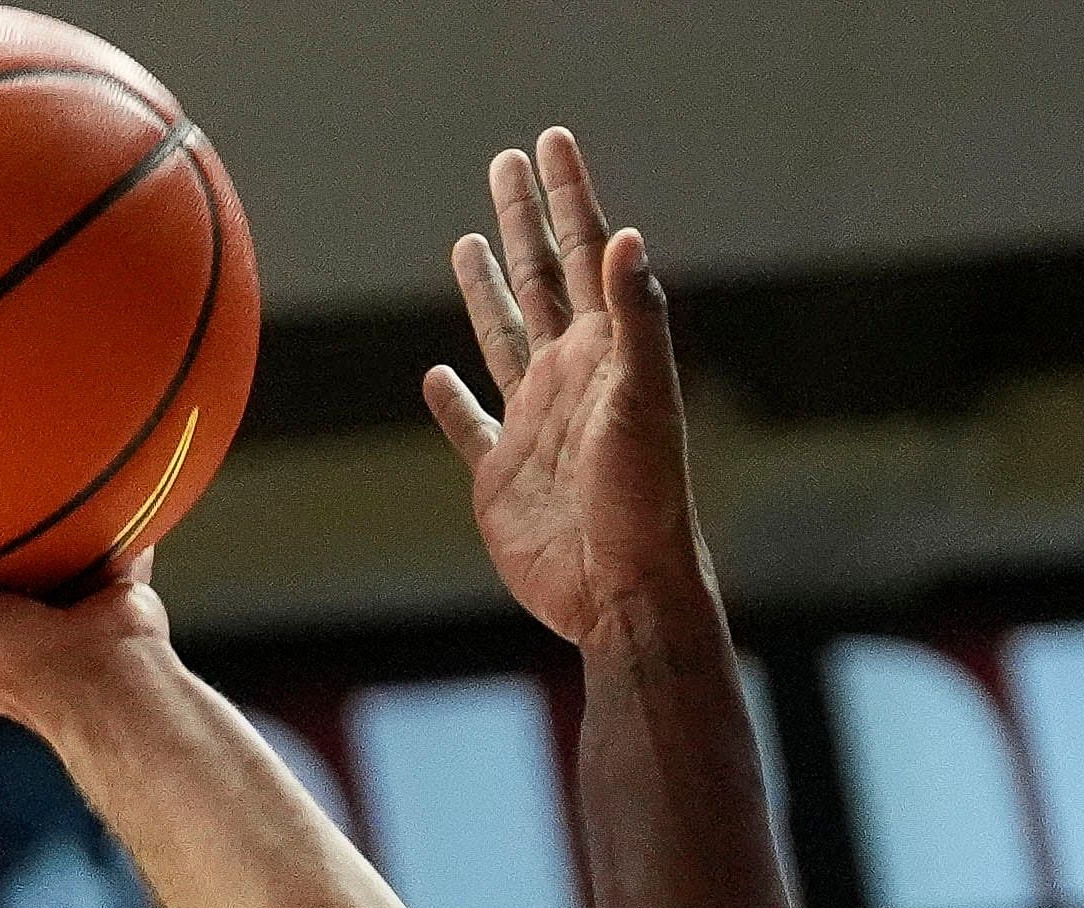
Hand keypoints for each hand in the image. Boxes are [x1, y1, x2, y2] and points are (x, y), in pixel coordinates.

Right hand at [429, 130, 695, 649]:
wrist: (619, 591)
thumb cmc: (643, 498)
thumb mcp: (646, 401)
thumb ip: (635, 319)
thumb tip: (624, 235)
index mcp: (603, 351)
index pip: (582, 253)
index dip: (567, 195)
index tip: (548, 139)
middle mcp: (567, 377)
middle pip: (538, 279)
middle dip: (524, 218)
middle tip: (505, 160)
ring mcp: (531, 424)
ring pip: (502, 337)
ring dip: (485, 290)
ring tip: (470, 241)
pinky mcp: (498, 475)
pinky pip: (469, 425)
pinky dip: (451, 400)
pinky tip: (437, 376)